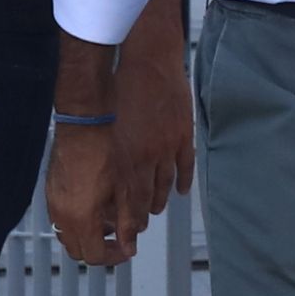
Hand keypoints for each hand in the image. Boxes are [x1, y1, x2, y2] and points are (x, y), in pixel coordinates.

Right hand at [46, 124, 142, 266]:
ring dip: (86, 236)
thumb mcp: (125, 191)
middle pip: (78, 251)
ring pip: (66, 236)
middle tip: (118, 240)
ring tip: (106, 222)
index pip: (95, 255)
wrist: (85, 123)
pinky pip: (60, 217)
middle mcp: (62, 214)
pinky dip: (75, 222)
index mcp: (82, 218)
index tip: (127, 248)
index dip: (114, 256)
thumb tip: (130, 244)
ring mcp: (53, 202)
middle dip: (99, 250)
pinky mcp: (51, 190)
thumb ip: (127, 223)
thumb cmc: (105, 150)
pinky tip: (92, 206)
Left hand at [114, 41, 195, 215]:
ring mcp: (169, 145)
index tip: (128, 233)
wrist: (150, 62)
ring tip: (156, 209)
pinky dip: (183, 181)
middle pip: (148, 195)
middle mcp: (148, 154)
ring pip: (167, 182)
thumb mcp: (109, 124)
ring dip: (161, 199)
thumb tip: (108, 174)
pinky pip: (186, 165)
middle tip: (140, 225)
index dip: (129, 220)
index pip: (129, 198)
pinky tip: (181, 191)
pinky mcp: (183, 134)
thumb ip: (112, 151)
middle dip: (143, 214)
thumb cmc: (124, 86)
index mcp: (127, 153)